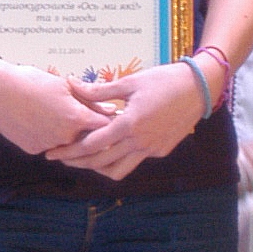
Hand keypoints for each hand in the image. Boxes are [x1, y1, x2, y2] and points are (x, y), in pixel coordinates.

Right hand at [0, 64, 109, 154]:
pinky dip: (47, 137)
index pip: (105, 127)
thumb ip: (91, 101)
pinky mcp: (33, 149)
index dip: (107, 122)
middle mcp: (66, 136)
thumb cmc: (31, 81)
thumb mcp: (64, 86)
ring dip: (67, 134)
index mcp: (77, 118)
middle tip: (74, 113)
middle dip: (87, 129)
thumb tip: (111, 109)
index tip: (106, 117)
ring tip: (53, 114)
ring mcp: (49, 145)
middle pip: (87, 138)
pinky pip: (48, 146)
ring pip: (66, 144)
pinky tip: (38, 121)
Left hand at [42, 63, 210, 180]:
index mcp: (129, 125)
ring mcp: (152, 149)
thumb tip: (73, 85)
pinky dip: (119, 159)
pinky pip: (135, 161)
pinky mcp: (161, 151)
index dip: (69, 151)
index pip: (92, 145)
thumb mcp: (131, 82)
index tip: (53, 153)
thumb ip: (100, 91)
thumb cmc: (164, 80)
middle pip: (100, 162)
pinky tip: (112, 147)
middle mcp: (140, 142)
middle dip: (77, 162)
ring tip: (86, 158)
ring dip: (99, 167)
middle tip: (61, 158)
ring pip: (118, 170)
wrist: (199, 88)